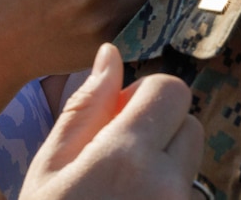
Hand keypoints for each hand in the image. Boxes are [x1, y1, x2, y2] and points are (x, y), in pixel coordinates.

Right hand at [20, 43, 202, 199]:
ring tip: (120, 197)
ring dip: (164, 171)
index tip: (118, 116)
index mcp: (127, 155)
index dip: (145, 96)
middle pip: (189, 125)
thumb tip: (110, 54)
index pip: (172, 90)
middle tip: (117, 158)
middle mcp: (168, 185)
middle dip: (159, 131)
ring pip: (189, 168)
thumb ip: (85, 107)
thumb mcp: (51, 165)